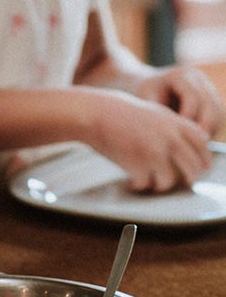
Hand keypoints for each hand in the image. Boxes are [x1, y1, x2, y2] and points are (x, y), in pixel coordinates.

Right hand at [87, 87, 213, 190]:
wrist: (93, 112)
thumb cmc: (118, 111)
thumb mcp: (152, 111)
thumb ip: (173, 126)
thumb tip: (192, 142)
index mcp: (175, 123)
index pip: (203, 146)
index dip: (203, 159)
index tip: (198, 167)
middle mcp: (170, 138)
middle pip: (194, 168)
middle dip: (187, 178)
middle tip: (178, 181)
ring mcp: (155, 153)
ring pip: (171, 181)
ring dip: (160, 184)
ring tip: (149, 182)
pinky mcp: (138, 165)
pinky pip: (147, 184)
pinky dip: (139, 184)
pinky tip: (131, 180)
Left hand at [133, 66, 224, 138]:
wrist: (141, 85)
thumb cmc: (139, 94)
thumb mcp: (144, 101)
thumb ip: (158, 114)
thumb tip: (171, 136)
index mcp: (181, 75)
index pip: (194, 99)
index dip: (189, 119)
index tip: (179, 136)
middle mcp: (198, 79)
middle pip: (211, 106)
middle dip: (204, 127)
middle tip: (192, 146)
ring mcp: (207, 87)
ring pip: (217, 113)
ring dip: (208, 130)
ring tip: (193, 146)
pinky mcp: (210, 98)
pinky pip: (216, 117)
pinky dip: (208, 129)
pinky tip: (195, 141)